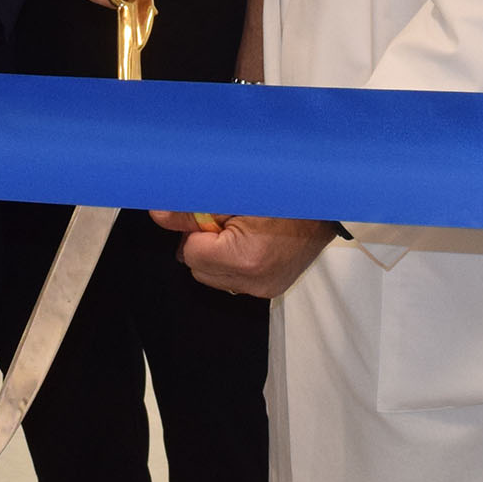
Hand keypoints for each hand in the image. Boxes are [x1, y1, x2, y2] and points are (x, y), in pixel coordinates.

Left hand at [151, 211, 334, 297]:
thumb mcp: (233, 193)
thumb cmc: (280, 192)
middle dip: (205, 244)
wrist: (324, 202)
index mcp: (244, 257)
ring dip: (219, 254)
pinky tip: (253, 241)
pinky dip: (236, 262)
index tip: (214, 214)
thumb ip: (191, 208)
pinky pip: (235, 279)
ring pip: (214, 276)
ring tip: (242, 229)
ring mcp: (265, 288)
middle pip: (198, 269)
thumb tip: (158, 214)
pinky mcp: (272, 289)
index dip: (197, 230)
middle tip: (227, 220)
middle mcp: (255, 281)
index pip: (189, 252)